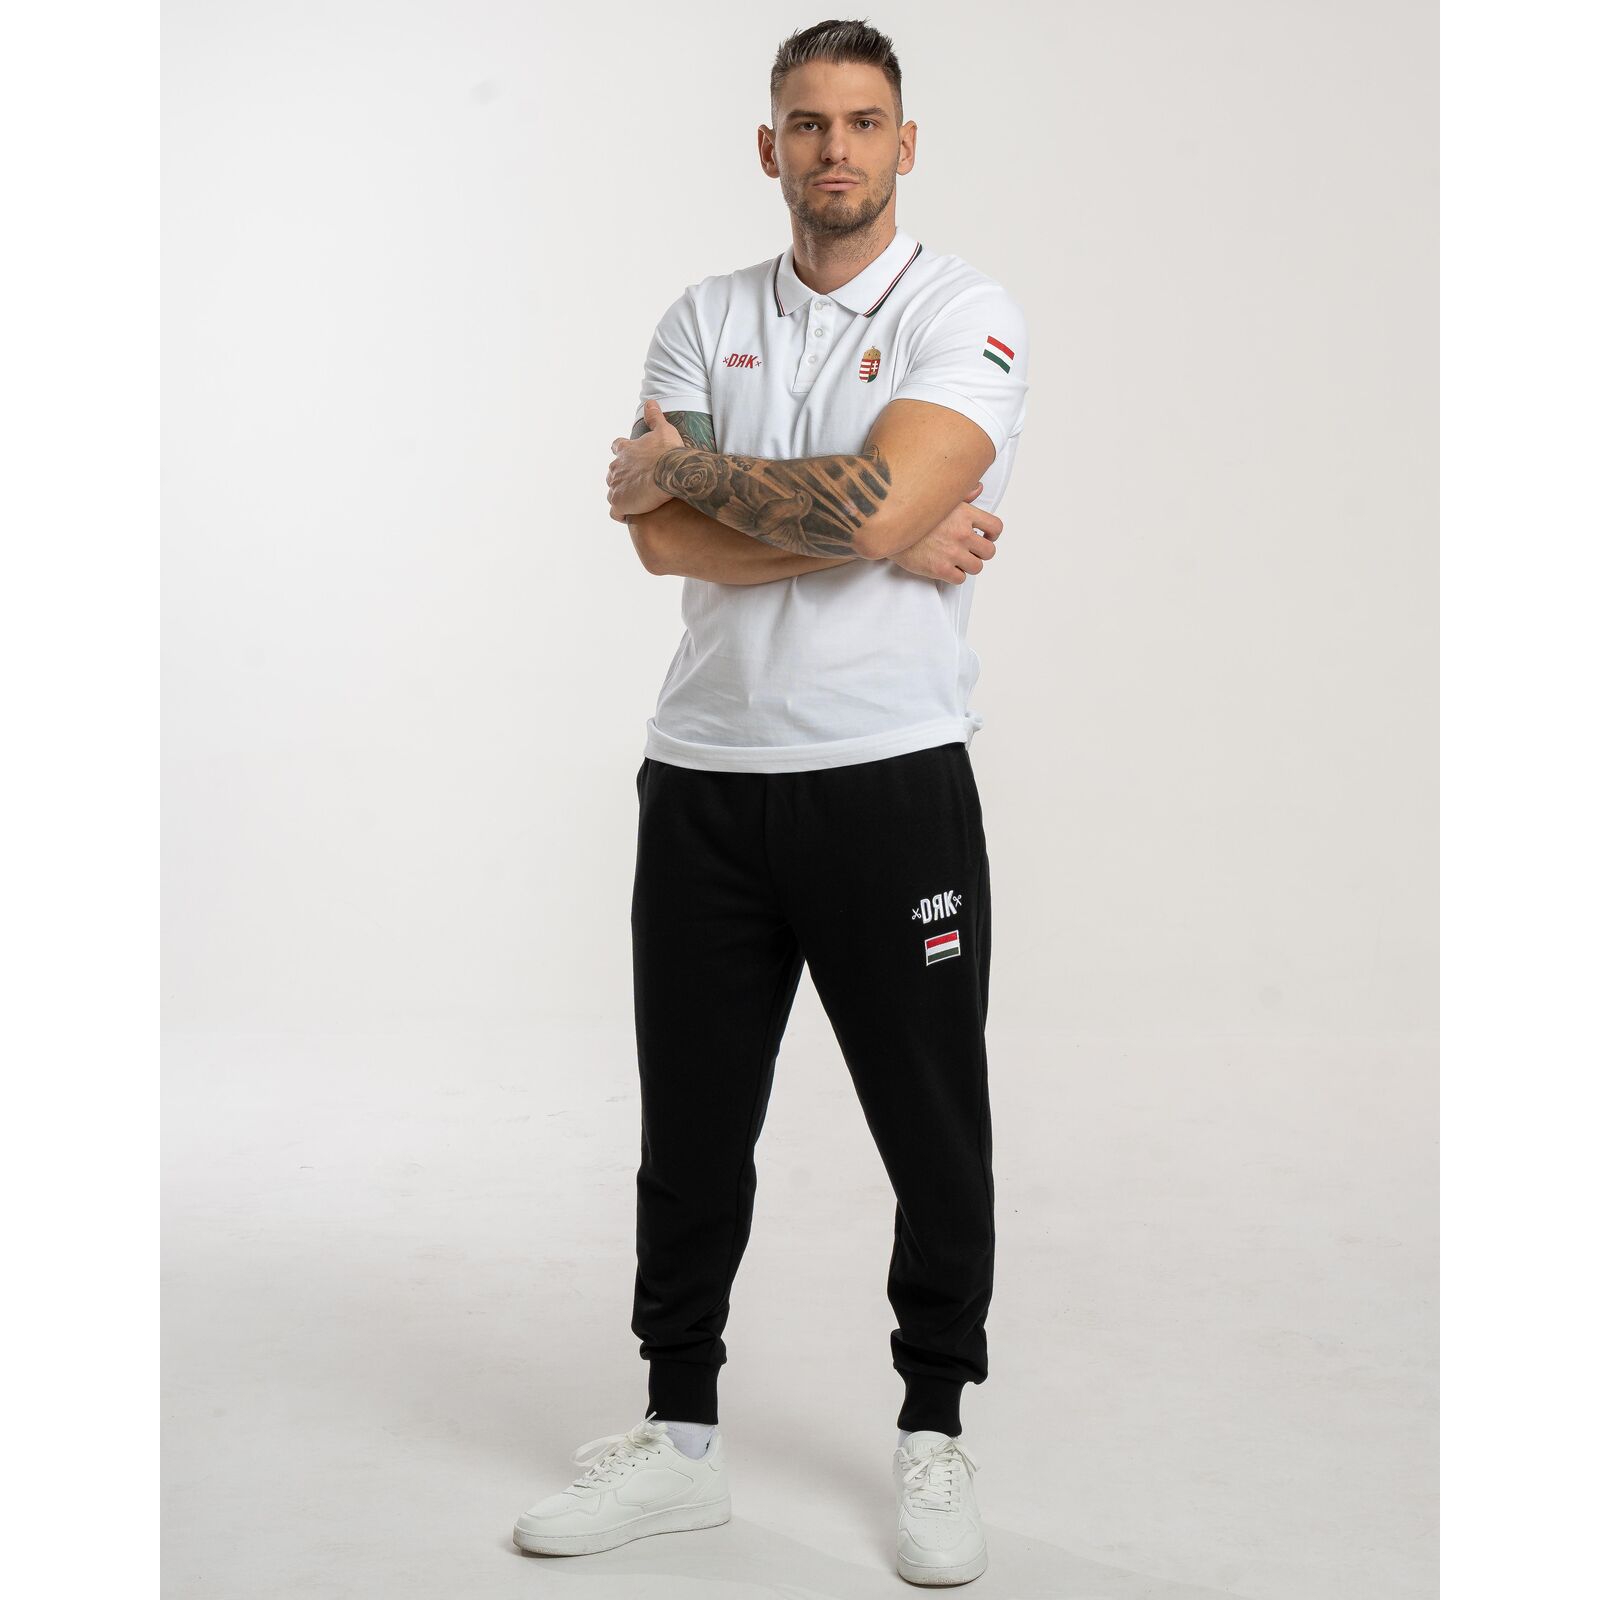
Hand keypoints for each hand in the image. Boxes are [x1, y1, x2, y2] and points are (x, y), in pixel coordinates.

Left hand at [608, 399, 686, 520]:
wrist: (671, 471)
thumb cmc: (668, 451)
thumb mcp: (664, 429)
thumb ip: (655, 417)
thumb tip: (650, 402)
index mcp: (625, 450)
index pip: (617, 448)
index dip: (622, 453)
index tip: (630, 460)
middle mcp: (616, 467)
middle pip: (612, 474)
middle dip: (623, 479)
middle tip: (639, 486)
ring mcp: (616, 486)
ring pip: (613, 493)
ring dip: (622, 497)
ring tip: (637, 503)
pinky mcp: (620, 503)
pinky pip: (615, 512)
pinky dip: (622, 514)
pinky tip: (632, 515)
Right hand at [888, 483, 1002, 582]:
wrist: (888, 529)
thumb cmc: (912, 513)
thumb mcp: (939, 497)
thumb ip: (963, 494)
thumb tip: (978, 488)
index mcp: (965, 514)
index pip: (996, 527)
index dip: (993, 534)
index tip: (986, 536)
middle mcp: (962, 534)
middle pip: (989, 551)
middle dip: (981, 552)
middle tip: (971, 550)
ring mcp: (952, 553)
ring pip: (977, 567)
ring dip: (969, 565)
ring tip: (957, 559)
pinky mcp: (940, 570)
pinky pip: (960, 579)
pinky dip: (955, 575)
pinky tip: (947, 567)